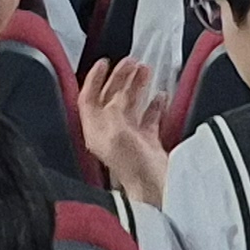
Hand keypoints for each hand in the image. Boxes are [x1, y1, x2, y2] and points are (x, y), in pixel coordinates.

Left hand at [76, 56, 168, 205]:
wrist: (156, 187)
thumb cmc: (133, 165)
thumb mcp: (117, 131)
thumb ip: (114, 109)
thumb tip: (117, 95)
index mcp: (96, 130)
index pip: (88, 98)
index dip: (94, 79)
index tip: (104, 63)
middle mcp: (109, 133)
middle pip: (111, 98)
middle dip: (119, 78)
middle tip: (130, 62)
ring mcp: (129, 138)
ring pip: (130, 105)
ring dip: (136, 86)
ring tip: (145, 70)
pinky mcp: (146, 143)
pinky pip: (149, 118)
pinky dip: (154, 105)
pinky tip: (160, 95)